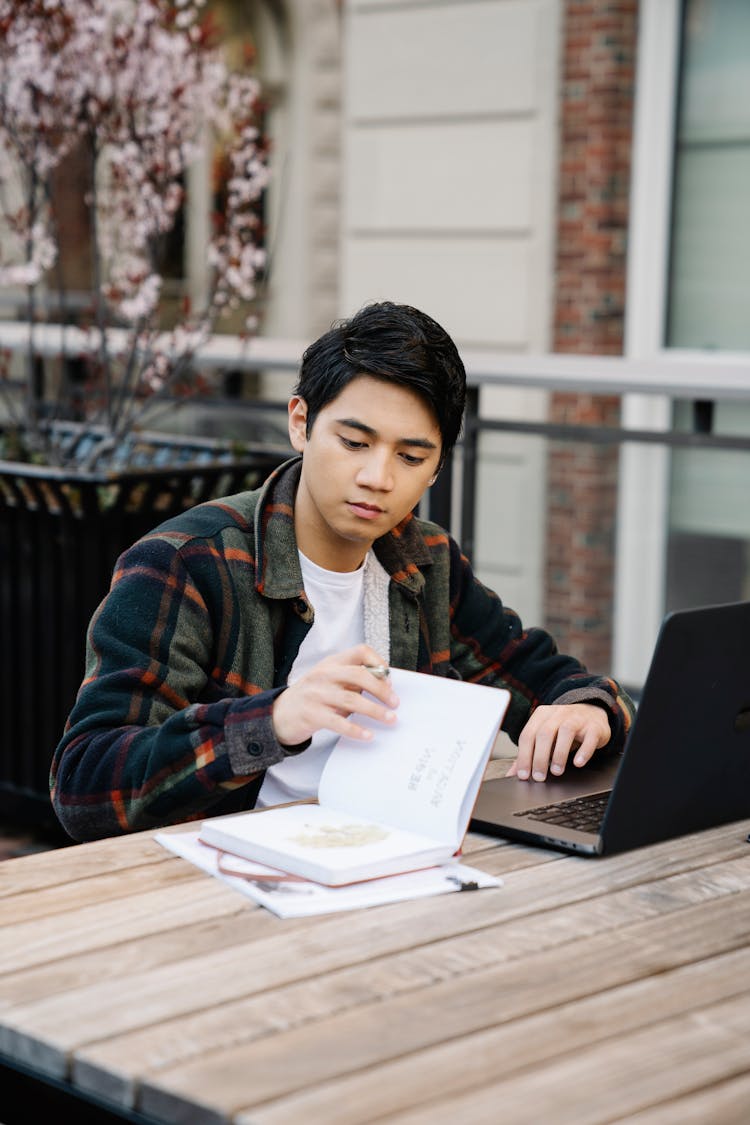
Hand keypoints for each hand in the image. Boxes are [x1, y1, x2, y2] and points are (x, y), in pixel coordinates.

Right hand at [271, 645, 398, 747]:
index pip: (360, 651)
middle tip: (395, 703)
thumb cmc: (312, 697)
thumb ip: (351, 680)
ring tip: (390, 719)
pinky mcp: (311, 714)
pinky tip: (368, 735)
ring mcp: (316, 694)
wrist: (278, 714)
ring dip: (375, 711)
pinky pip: (338, 722)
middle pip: (359, 675)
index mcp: (332, 663)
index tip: (389, 679)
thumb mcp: (329, 680)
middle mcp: (324, 674)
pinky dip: (356, 729)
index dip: (378, 662)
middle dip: (381, 689)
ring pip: (352, 699)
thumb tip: (385, 687)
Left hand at [507, 703, 610, 781]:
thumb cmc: (564, 728)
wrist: (592, 713)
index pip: (528, 735)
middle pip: (545, 734)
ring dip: (559, 754)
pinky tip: (578, 763)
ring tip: (557, 771)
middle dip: (540, 758)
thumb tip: (513, 773)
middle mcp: (558, 713)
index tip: (524, 775)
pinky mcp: (594, 726)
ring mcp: (577, 718)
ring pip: (566, 732)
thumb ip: (529, 753)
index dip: (524, 756)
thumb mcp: (546, 736)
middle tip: (539, 777)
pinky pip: (589, 737)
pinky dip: (583, 751)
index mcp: (542, 715)